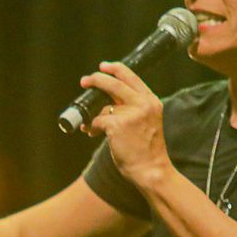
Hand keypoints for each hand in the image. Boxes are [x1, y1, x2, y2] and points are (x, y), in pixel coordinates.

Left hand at [79, 59, 170, 183]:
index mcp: (151, 101)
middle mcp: (143, 104)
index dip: (115, 69)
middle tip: (85, 81)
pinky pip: (97, 121)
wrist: (151, 170)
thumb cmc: (147, 149)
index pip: (132, 77)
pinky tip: (94, 134)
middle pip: (114, 83)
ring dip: (94, 115)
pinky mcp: (117, 126)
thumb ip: (134, 108)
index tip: (103, 66)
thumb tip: (108, 102)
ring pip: (103, 106)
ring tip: (92, 126)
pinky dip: (92, 128)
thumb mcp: (148, 121)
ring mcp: (130, 114)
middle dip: (96, 79)